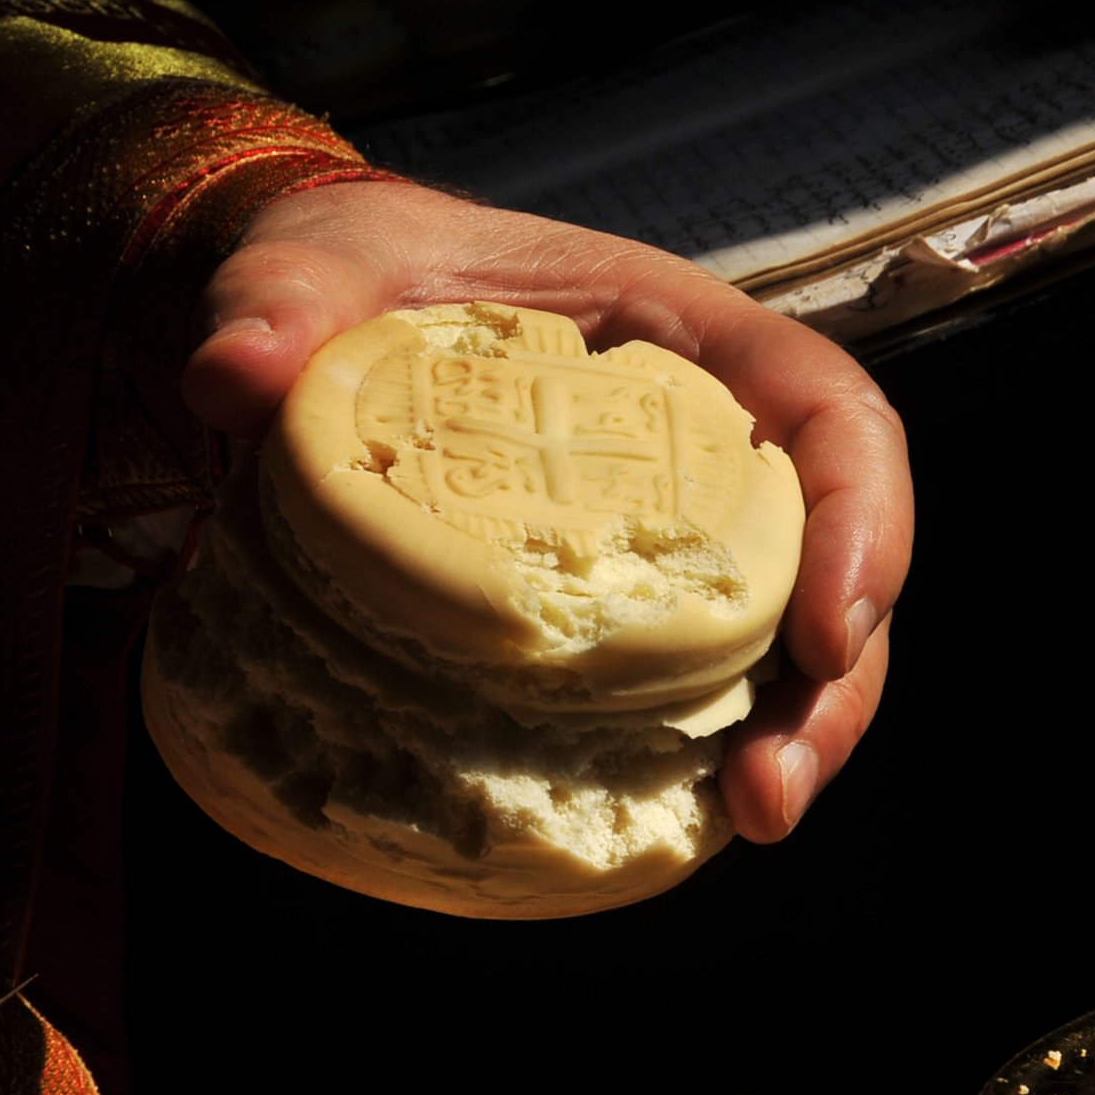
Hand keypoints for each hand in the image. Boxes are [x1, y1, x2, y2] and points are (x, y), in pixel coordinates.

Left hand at [184, 180, 908, 842]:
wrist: (303, 333)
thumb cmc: (346, 276)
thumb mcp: (314, 263)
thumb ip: (282, 304)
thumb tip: (231, 375)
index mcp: (683, 341)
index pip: (828, 412)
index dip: (862, 517)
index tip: (826, 628)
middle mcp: (702, 449)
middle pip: (830, 561)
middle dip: (834, 687)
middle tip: (770, 793)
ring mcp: (661, 543)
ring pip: (775, 648)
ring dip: (782, 744)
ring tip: (744, 825)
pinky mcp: (602, 622)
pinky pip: (683, 695)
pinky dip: (686, 765)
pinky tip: (660, 831)